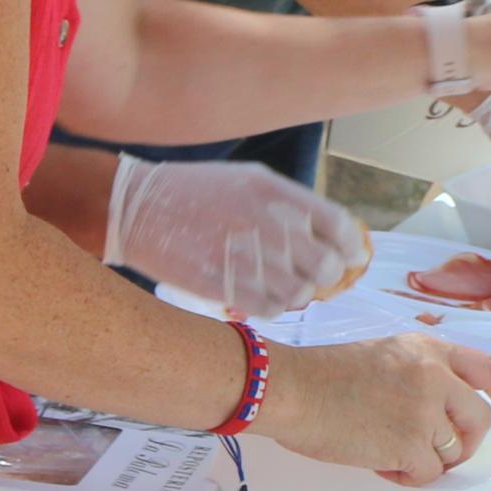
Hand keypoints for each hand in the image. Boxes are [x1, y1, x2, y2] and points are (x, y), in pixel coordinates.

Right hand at [102, 156, 365, 315]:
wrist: (139, 207)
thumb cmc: (198, 192)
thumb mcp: (250, 181)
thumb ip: (293, 205)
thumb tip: (335, 236)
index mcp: (277, 193)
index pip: (338, 226)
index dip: (351, 247)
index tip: (351, 257)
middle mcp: (268, 223)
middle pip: (326, 266)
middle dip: (325, 275)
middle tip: (311, 275)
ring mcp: (246, 256)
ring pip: (301, 294)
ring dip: (296, 293)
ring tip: (277, 284)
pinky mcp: (224, 285)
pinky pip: (271, 310)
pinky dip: (272, 307)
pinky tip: (259, 295)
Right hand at [256, 334, 490, 486]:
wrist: (290, 389)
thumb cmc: (322, 375)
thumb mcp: (383, 354)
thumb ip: (419, 373)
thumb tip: (442, 419)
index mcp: (428, 348)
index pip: (487, 369)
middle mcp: (434, 375)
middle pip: (478, 419)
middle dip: (467, 444)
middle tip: (442, 455)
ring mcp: (425, 409)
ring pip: (452, 451)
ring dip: (426, 461)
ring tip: (389, 454)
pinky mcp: (410, 443)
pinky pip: (427, 473)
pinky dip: (407, 476)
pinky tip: (379, 464)